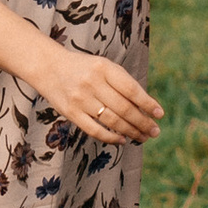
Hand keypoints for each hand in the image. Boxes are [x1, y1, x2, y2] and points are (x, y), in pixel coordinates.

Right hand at [38, 51, 165, 145]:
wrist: (48, 67)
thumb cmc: (84, 68)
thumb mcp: (103, 66)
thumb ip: (122, 83)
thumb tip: (146, 107)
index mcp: (104, 68)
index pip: (131, 89)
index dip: (147, 103)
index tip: (159, 114)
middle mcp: (92, 83)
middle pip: (124, 108)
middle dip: (142, 122)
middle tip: (154, 132)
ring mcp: (80, 99)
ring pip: (111, 121)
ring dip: (130, 132)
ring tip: (142, 137)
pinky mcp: (70, 112)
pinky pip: (94, 130)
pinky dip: (110, 138)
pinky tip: (122, 140)